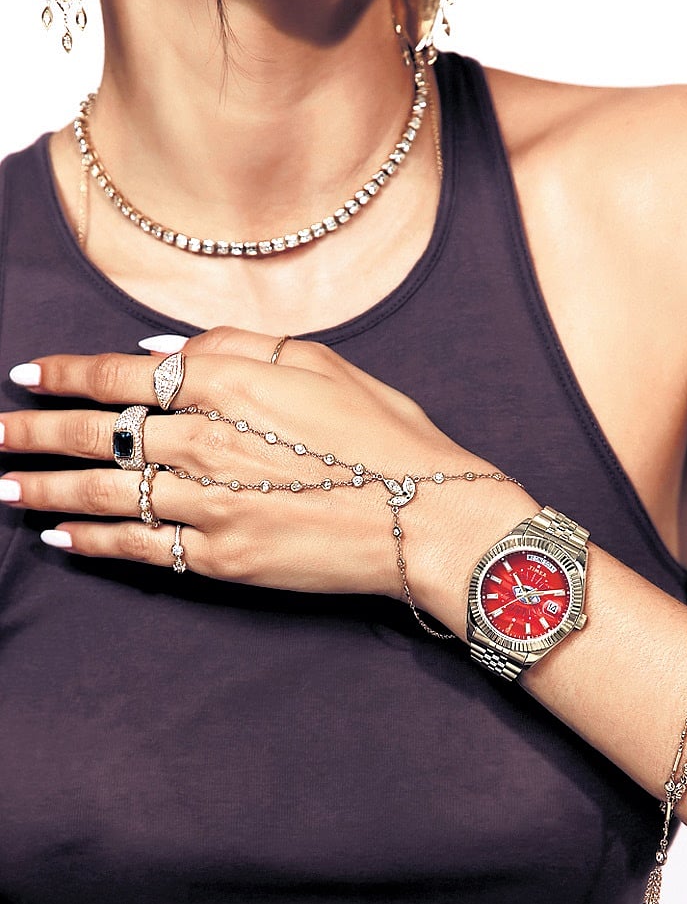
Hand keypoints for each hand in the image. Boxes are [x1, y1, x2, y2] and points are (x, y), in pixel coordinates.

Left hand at [0, 328, 535, 631]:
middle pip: (96, 435)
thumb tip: (159, 353)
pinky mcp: (222, 558)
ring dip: (45, 490)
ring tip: (4, 490)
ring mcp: (209, 504)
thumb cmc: (384, 434)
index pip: (121, 375)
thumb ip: (234, 345)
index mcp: (228, 384)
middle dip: (32, 434)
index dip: (66, 375)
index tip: (26, 377)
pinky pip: (141, 547)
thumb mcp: (320, 362)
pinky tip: (61, 540)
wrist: (427, 515)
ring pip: (105, 494)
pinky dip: (94, 544)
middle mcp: (205, 441)